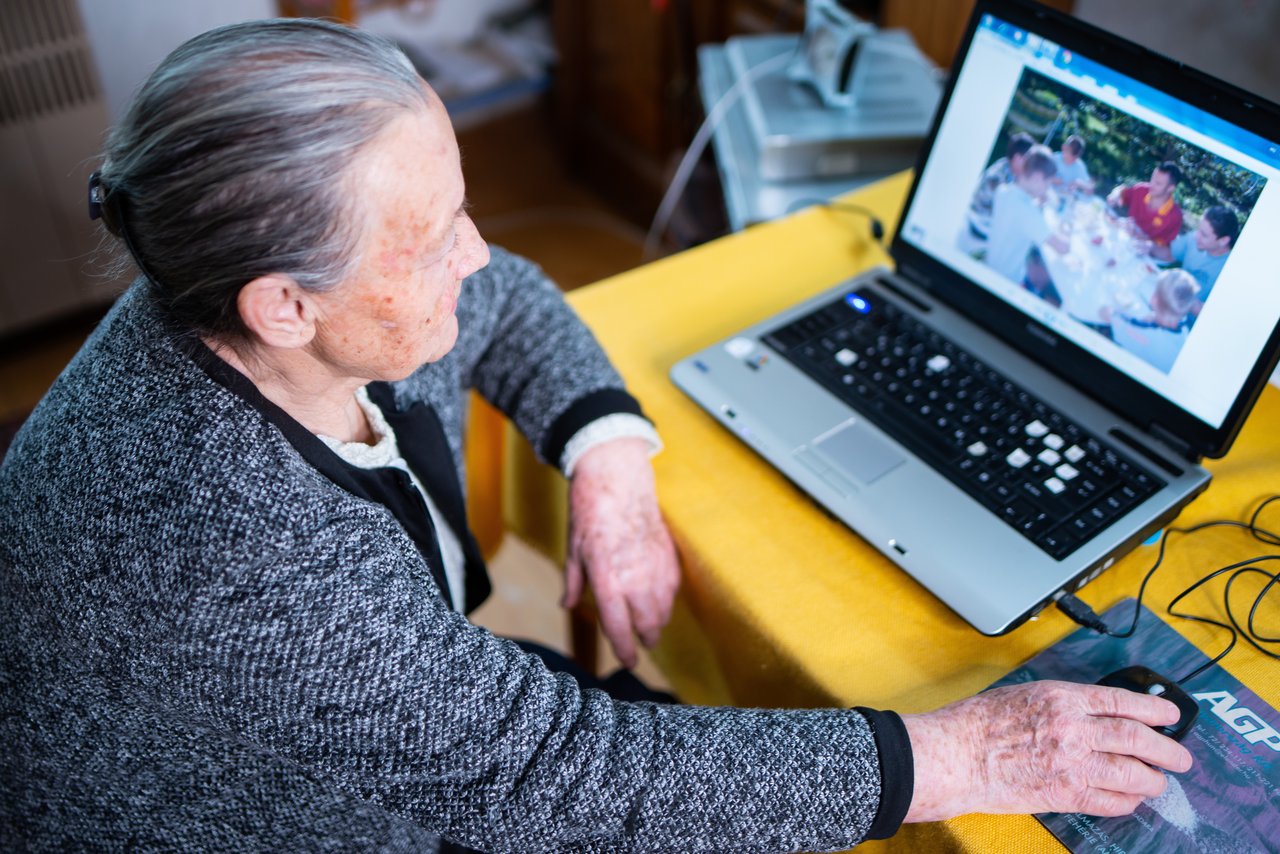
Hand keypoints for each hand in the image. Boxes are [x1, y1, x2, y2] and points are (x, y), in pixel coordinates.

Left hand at [564, 438, 679, 667]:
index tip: (627, 660)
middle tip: (640, 644)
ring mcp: (656, 567)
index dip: (624, 650)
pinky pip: (673, 589)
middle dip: (645, 639)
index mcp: (608, 580)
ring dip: (658, 622)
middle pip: (648, 625)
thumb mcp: (573, 550)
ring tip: (651, 625)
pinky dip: (667, 599)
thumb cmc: (591, 512)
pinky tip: (660, 599)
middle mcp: (636, 578)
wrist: (618, 478)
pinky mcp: (669, 556)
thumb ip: (575, 582)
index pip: (619, 628)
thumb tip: (569, 605)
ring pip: (665, 610)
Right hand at [901, 680, 1193, 821]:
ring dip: (1152, 780)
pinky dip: (1126, 802)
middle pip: (1137, 739)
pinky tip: (1130, 799)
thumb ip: (1062, 703)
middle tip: (1181, 757)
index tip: (1171, 716)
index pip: (1122, 702)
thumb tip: (1095, 712)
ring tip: (1159, 782)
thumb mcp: (1024, 695)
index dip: (1153, 710)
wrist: (955, 755)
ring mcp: (1071, 764)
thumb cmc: (978, 723)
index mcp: (1062, 698)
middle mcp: (1073, 729)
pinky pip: (1109, 802)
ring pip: (1131, 774)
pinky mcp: (1064, 794)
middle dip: (1167, 750)